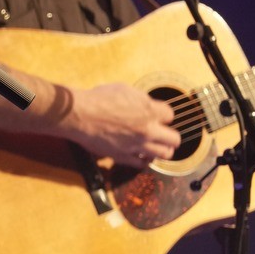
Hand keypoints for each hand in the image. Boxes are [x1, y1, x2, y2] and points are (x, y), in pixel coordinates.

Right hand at [64, 81, 179, 164]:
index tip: (159, 116)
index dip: (164, 115)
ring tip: (158, 147)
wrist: (80, 114)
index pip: (170, 115)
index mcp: (150, 111)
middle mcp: (147, 130)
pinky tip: (141, 155)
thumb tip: (148, 105)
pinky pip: (141, 164)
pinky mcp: (123, 157)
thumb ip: (141, 100)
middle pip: (174, 139)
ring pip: (163, 154)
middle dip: (171, 137)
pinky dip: (144, 160)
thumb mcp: (125, 89)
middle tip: (166, 135)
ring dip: (162, 150)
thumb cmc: (99, 99)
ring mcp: (136, 145)